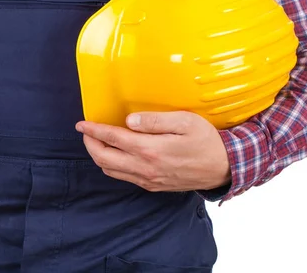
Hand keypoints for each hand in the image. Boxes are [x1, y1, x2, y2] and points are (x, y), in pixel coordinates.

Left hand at [76, 111, 230, 191]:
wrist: (224, 168)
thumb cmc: (206, 141)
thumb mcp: (185, 122)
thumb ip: (155, 120)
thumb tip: (129, 120)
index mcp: (151, 149)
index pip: (112, 138)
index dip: (94, 130)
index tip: (82, 124)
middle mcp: (145, 168)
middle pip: (104, 158)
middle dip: (90, 144)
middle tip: (86, 131)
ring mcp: (148, 179)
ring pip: (111, 170)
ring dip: (99, 155)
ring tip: (98, 140)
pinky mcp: (152, 186)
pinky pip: (123, 177)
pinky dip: (112, 165)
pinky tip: (115, 153)